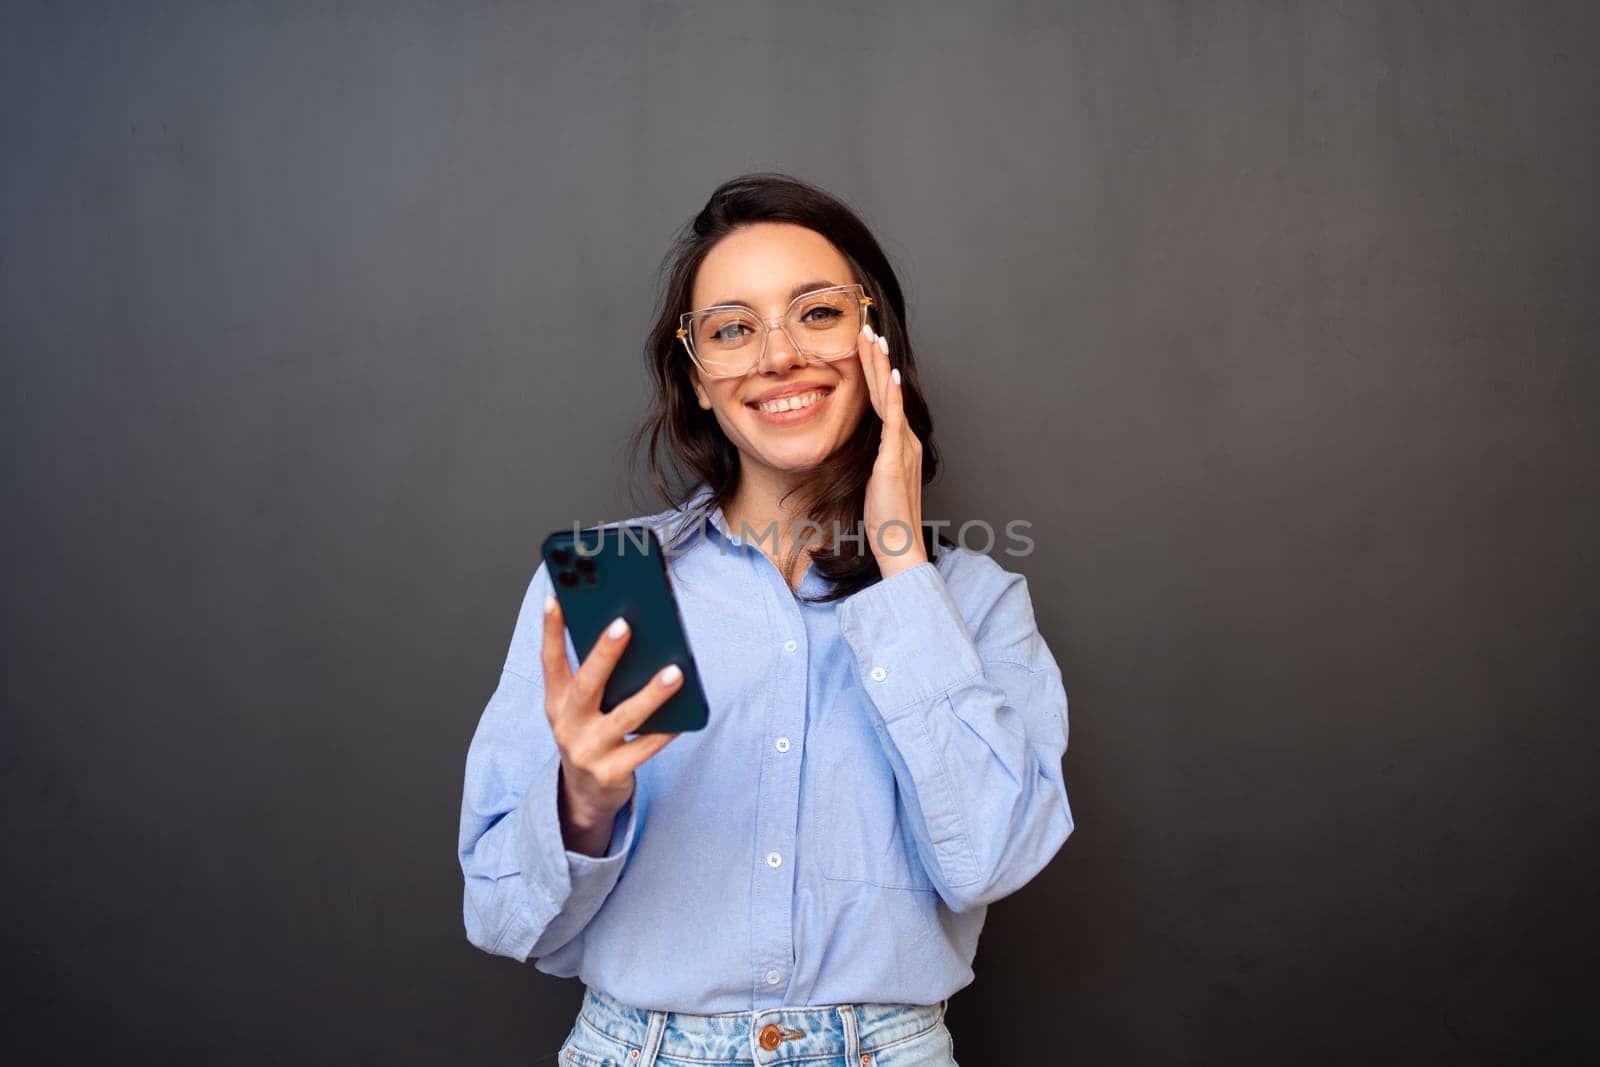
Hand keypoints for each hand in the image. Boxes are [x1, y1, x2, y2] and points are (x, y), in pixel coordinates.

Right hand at [541, 594, 683, 853]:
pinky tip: (684, 713)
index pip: (550, 661)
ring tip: (675, 672)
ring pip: (624, 718)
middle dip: (604, 654)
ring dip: (650, 694)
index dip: (551, 630)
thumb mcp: (580, 707)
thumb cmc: (590, 733)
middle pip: (586, 685)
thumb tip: (628, 633)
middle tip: (624, 624)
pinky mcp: (611, 773)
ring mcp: (588, 751)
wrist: (586, 794)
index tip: (555, 597)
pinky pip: (645, 747)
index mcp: (556, 702)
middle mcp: (567, 725)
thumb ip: (595, 676)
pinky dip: (666, 730)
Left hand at [857, 320, 927, 579]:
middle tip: (867, 329)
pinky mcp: (895, 459)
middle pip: (887, 391)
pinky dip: (891, 398)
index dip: (873, 371)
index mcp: (898, 444)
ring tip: (874, 341)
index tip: (864, 347)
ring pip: (890, 398)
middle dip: (876, 359)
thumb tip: (851, 446)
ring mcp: (903, 448)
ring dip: (881, 368)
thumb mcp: (870, 478)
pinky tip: (888, 377)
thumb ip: (867, 457)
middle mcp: (904, 440)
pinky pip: (893, 422)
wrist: (898, 542)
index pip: (882, 399)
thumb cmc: (883, 516)